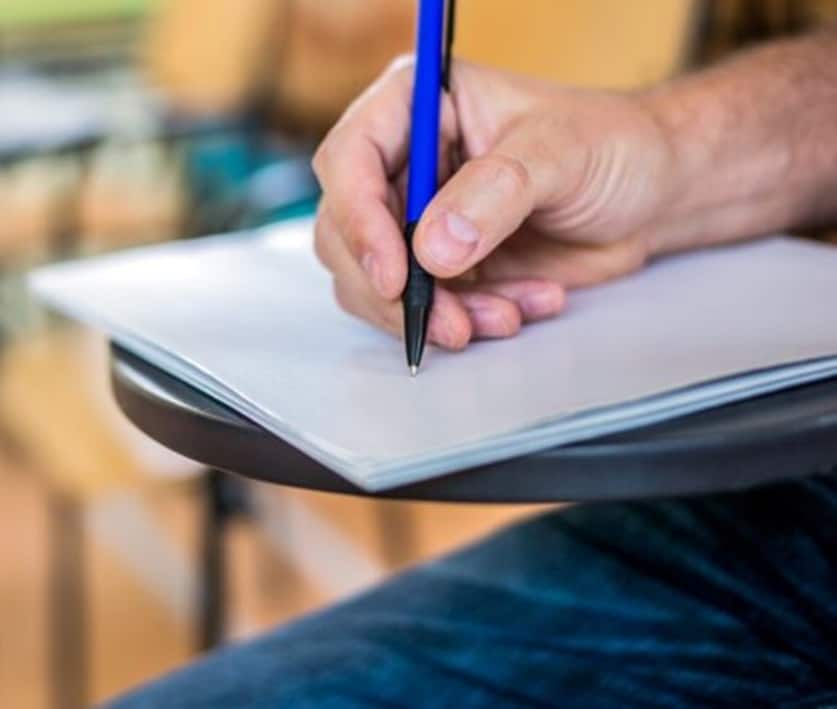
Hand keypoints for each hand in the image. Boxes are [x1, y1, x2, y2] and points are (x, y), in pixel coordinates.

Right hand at [312, 59, 674, 348]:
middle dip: (391, 287)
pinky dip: (462, 322)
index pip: (349, 159)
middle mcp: (402, 162)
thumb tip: (435, 246)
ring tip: (500, 316)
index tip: (395, 273)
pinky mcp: (435, 266)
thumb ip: (498, 191)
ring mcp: (414, 218)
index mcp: (417, 105)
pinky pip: (416, 309)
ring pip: (371, 281)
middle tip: (444, 319)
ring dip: (429, 313)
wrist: (651, 195)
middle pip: (345, 231)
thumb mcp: (563, 152)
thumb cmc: (613, 146)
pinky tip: (520, 306)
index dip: (358, 220)